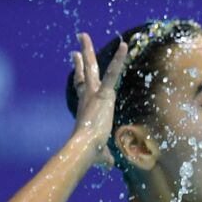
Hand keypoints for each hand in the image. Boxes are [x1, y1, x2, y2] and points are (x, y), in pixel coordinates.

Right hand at [70, 33, 128, 168]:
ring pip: (92, 67)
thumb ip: (105, 157)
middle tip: (79, 40)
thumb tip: (107, 167)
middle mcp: (87, 97)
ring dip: (89, 49)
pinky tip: (125, 47)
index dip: (79, 71)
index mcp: (88, 106)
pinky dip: (119, 60)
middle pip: (84, 71)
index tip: (76, 58)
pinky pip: (112, 73)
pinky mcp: (104, 94)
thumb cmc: (90, 153)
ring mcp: (94, 94)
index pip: (82, 84)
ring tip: (83, 34)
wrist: (85, 148)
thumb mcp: (100, 153)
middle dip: (83, 55)